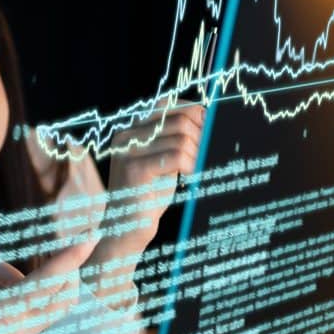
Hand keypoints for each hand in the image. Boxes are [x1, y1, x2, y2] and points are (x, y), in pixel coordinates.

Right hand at [99, 100, 204, 259]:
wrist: (125, 228)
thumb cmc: (148, 195)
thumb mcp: (162, 161)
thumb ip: (175, 140)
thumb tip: (207, 119)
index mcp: (131, 130)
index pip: (168, 105)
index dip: (194, 113)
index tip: (209, 130)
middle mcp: (127, 136)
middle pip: (179, 119)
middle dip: (201, 137)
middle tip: (206, 156)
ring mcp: (128, 151)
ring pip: (182, 139)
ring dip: (198, 155)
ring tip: (197, 170)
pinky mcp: (135, 169)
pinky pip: (177, 156)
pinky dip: (192, 166)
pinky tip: (190, 178)